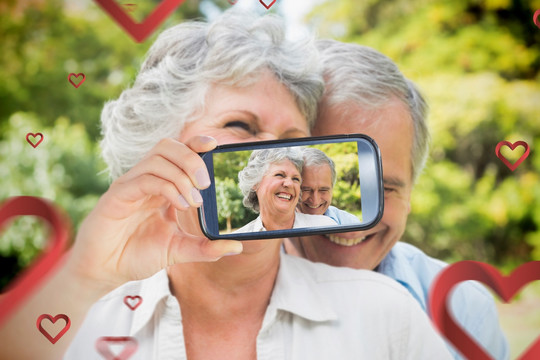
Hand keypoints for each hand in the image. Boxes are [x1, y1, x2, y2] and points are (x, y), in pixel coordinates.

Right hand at [67, 136, 242, 288]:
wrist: (105, 271)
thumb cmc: (136, 255)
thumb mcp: (178, 250)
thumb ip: (206, 248)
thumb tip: (236, 247)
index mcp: (161, 186)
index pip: (178, 152)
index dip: (196, 143)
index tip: (215, 145)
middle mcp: (146, 180)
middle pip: (168, 147)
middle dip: (192, 158)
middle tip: (206, 184)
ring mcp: (131, 185)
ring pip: (157, 158)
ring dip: (182, 175)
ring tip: (194, 201)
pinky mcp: (118, 195)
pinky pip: (145, 179)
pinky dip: (167, 187)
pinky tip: (180, 205)